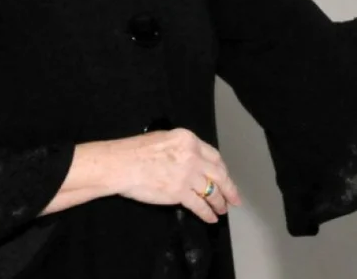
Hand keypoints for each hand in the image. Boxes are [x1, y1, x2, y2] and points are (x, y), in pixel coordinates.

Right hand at [111, 128, 242, 222]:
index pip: (214, 156)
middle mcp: (193, 156)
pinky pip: (199, 205)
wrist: (121, 164)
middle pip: (219, 174)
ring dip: (219, 202)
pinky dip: (207, 213)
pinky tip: (211, 218)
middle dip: (230, 188)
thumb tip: (190, 158)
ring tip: (223, 209)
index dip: (222, 169)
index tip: (226, 177)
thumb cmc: (135, 151)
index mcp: (189, 140)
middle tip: (235, 198)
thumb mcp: (164, 138)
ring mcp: (187, 175)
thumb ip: (182, 148)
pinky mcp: (179, 193)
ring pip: (211, 191)